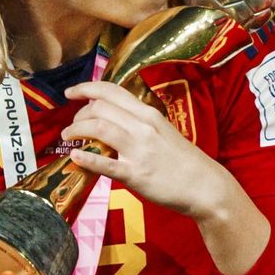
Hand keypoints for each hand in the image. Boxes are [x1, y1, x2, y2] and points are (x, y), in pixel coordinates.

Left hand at [64, 81, 226, 218]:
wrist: (205, 186)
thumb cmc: (182, 160)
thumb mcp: (162, 131)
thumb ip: (138, 123)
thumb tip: (111, 119)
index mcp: (148, 114)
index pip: (111, 91)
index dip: (85, 88)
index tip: (70, 93)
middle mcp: (143, 126)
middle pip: (100, 108)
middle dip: (79, 115)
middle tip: (73, 127)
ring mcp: (139, 150)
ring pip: (99, 128)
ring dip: (77, 130)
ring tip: (68, 138)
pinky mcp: (136, 174)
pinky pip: (105, 163)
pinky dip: (86, 158)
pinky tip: (74, 156)